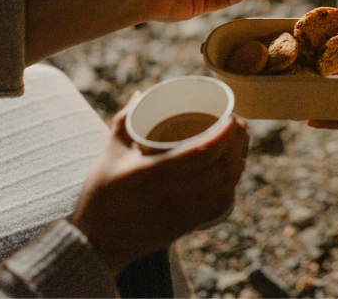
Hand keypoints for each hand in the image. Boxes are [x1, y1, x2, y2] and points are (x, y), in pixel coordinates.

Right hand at [69, 92, 249, 274]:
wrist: (97, 243)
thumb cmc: (101, 196)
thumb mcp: (110, 154)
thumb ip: (125, 121)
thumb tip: (142, 95)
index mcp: (156, 174)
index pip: (203, 153)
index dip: (225, 135)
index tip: (233, 118)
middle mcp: (176, 193)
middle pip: (221, 167)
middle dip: (237, 143)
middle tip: (240, 123)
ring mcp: (185, 211)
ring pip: (225, 185)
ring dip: (238, 162)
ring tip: (239, 143)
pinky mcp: (189, 224)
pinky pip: (221, 202)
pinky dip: (231, 184)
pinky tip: (233, 171)